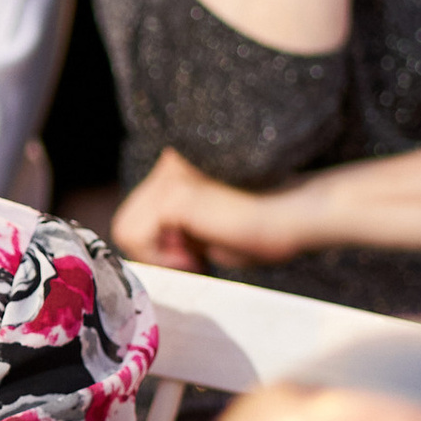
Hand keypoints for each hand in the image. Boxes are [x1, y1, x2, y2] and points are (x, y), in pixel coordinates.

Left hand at [112, 147, 318, 271]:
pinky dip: (160, 257)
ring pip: (126, 226)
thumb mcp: (207, 231)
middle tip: (196, 259)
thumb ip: (177, 231)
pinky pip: (135, 235)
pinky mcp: (171, 192)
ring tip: (197, 256)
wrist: (294, 216)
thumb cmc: (266, 226)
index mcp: (178, 164)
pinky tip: (195, 256)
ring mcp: (168, 173)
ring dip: (159, 254)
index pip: (141, 211)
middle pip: (130, 218)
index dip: (162, 245)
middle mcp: (168, 160)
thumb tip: (148, 253)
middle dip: (157, 249)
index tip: (197, 257)